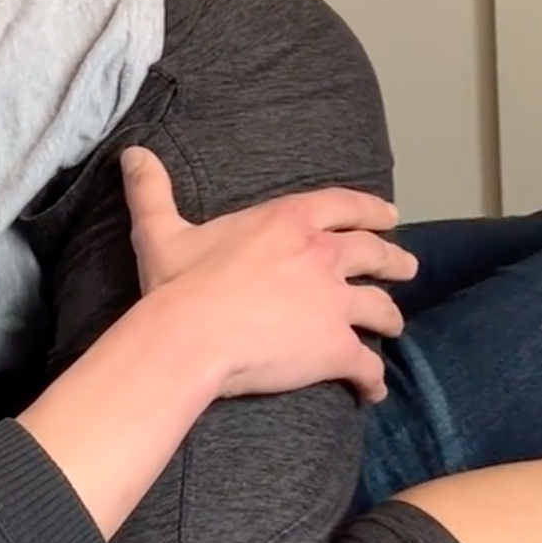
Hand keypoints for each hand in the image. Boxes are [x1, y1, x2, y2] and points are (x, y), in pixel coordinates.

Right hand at [119, 147, 411, 402]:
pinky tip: (374, 390)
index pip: (342, 206)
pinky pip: (366, 365)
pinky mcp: (335, 348)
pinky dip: (373, 378)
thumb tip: (132, 153)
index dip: (370, 209)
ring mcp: (333, 303)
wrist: (191, 337)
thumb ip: (152, 190)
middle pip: (374, 254)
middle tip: (409, 266)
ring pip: (379, 309)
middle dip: (395, 260)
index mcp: (288, 221)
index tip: (390, 214)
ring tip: (395, 326)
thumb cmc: (179, 285)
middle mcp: (322, 257)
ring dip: (390, 318)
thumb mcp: (161, 231)